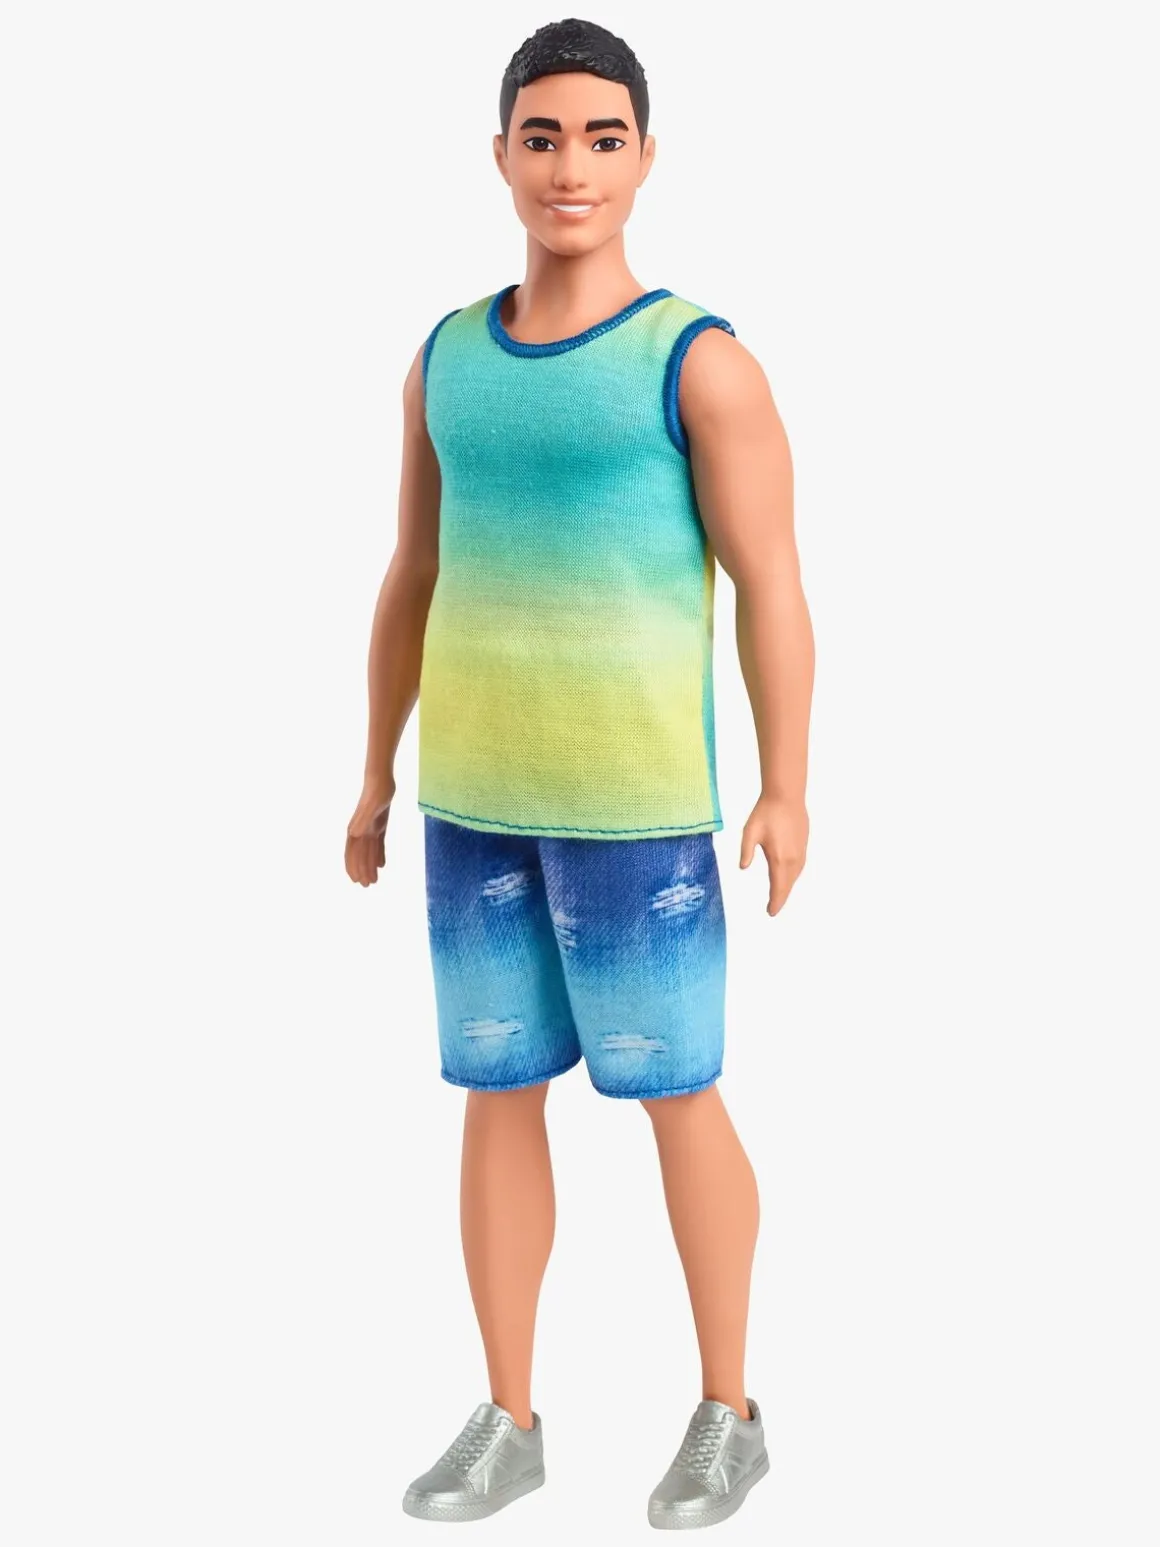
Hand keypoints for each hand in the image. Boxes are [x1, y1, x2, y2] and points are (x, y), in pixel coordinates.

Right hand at [345, 779, 394, 885]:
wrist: (381, 778)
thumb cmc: (377, 790)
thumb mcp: (372, 805)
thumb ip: (362, 819)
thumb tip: (353, 835)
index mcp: (357, 828)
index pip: (353, 851)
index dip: (354, 866)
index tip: (357, 880)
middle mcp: (361, 830)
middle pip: (360, 854)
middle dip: (362, 870)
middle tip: (367, 886)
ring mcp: (370, 827)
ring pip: (368, 851)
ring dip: (369, 865)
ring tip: (373, 880)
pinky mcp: (379, 824)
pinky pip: (377, 844)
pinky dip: (378, 855)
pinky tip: (382, 865)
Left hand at [739, 794, 808, 915]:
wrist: (786, 795)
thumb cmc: (766, 812)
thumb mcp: (749, 832)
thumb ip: (746, 852)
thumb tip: (742, 868)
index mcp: (779, 859)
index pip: (778, 888)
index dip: (775, 902)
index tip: (770, 913)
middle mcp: (793, 859)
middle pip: (788, 885)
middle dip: (780, 898)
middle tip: (772, 909)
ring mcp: (800, 852)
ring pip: (795, 877)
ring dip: (787, 887)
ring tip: (779, 895)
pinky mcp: (803, 844)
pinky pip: (799, 867)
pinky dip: (793, 876)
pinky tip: (788, 876)